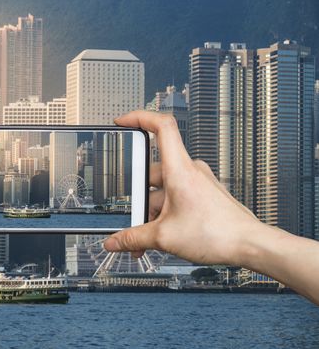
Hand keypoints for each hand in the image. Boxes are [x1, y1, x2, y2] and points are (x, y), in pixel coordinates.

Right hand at [104, 110, 261, 265]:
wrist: (249, 245)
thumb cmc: (218, 234)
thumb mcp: (164, 237)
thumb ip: (133, 238)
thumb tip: (114, 241)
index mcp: (180, 170)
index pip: (161, 126)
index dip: (139, 117)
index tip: (122, 121)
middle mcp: (190, 171)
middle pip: (152, 172)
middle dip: (138, 199)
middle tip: (131, 217)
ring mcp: (197, 183)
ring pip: (162, 190)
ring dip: (150, 213)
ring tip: (145, 238)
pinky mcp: (202, 195)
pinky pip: (174, 198)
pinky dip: (163, 215)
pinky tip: (159, 235)